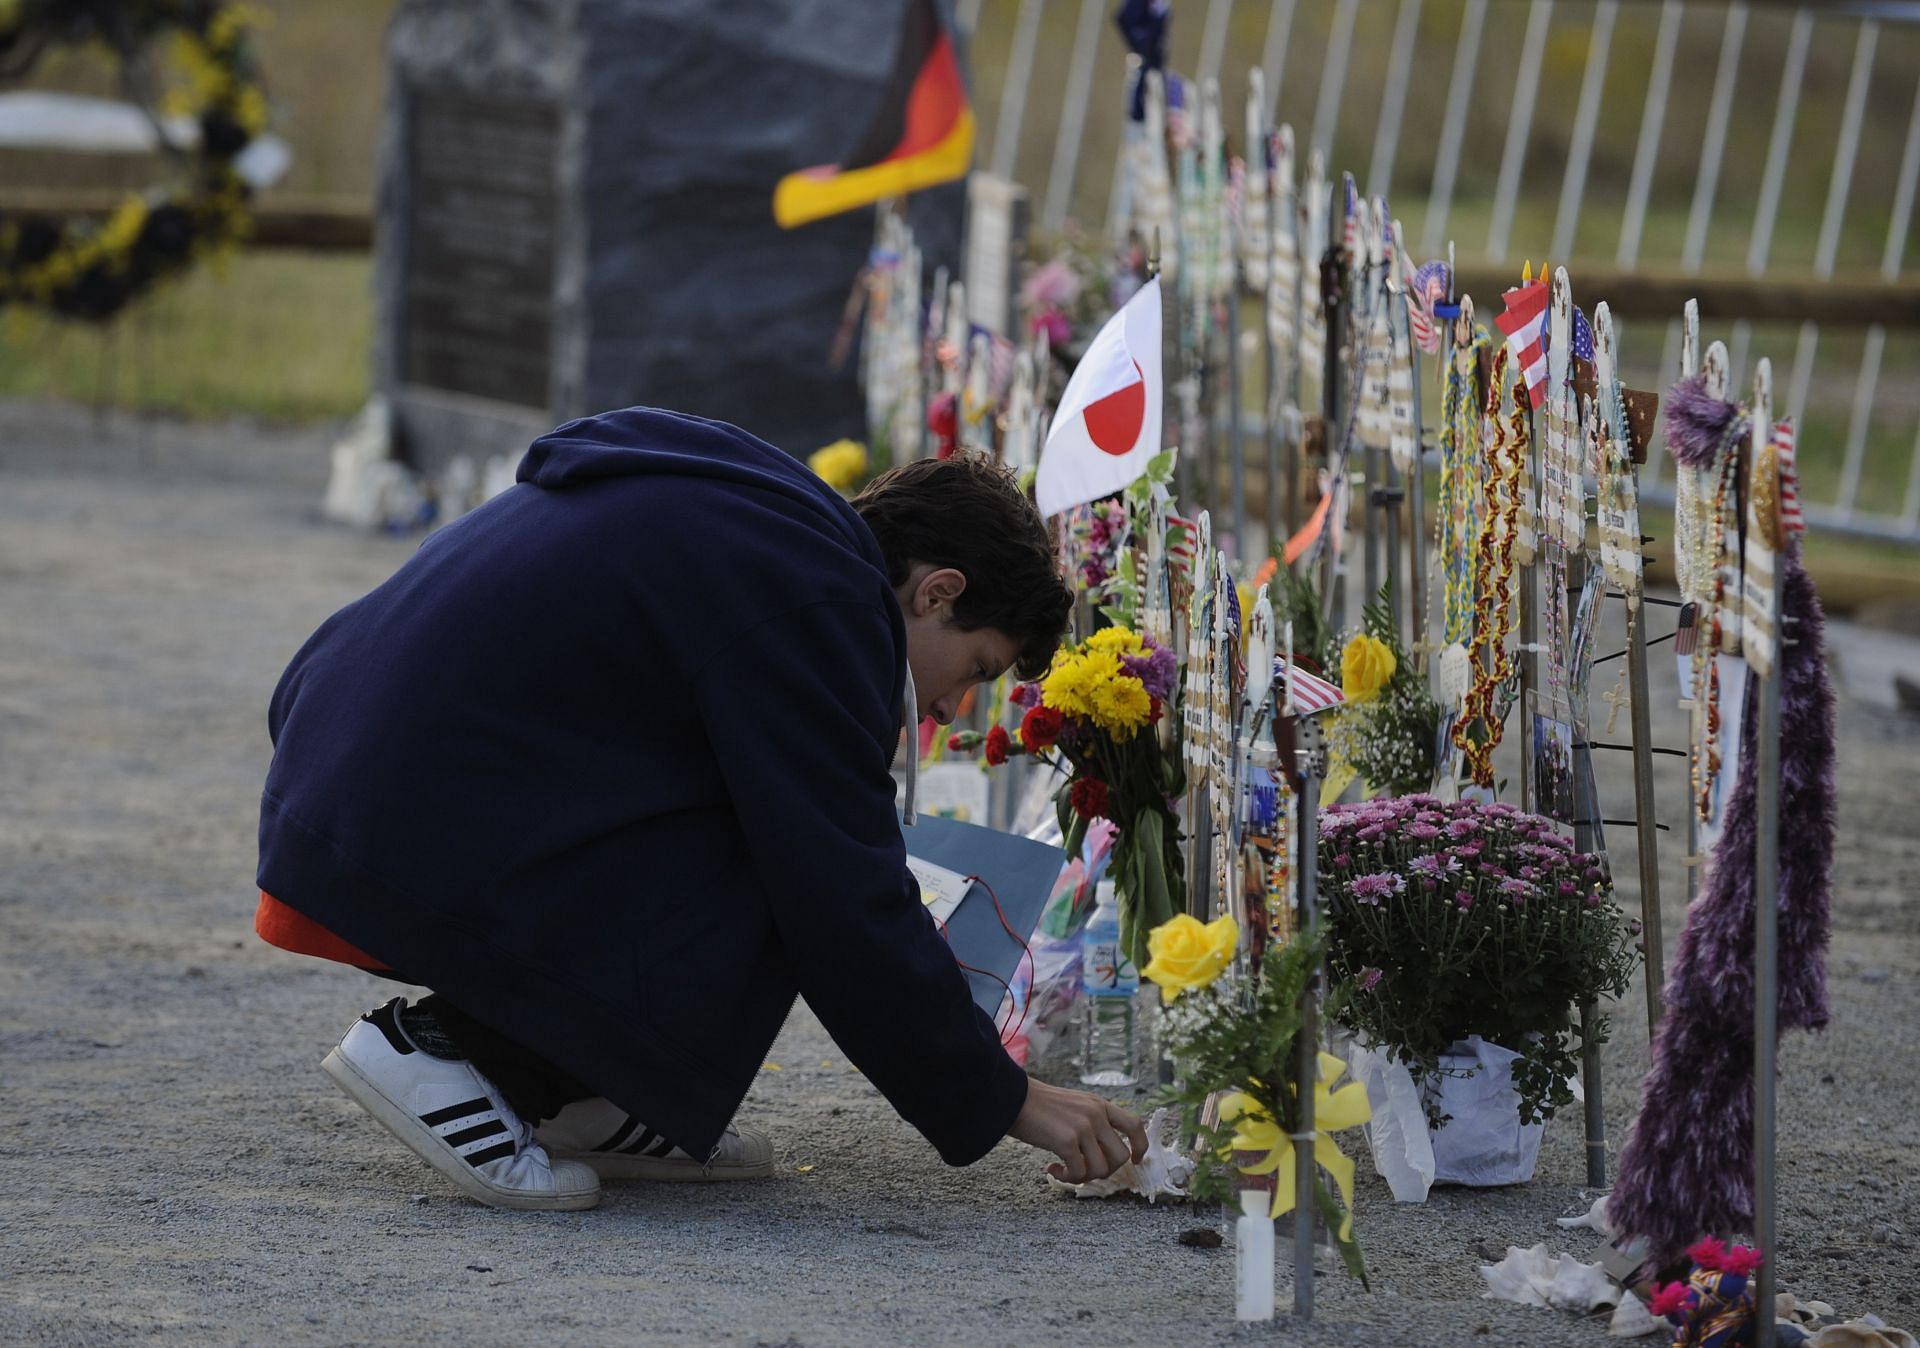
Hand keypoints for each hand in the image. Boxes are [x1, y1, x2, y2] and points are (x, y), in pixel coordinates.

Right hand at [1007, 1078, 1149, 1184]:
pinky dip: (1066, 1177)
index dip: (1140, 1147)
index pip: (1135, 1125)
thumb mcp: (1075, 1105)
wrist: (1012, 1098)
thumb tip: (1103, 1152)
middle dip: (1106, 1171)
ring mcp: (1083, 1127)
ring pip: (1101, 1169)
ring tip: (1066, 1170)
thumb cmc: (1039, 1106)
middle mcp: (1096, 1115)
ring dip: (1084, 1176)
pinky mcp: (1067, 1140)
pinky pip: (1079, 1173)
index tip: (1136, 1161)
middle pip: (1121, 1156)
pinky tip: (1052, 1168)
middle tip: (1085, 1170)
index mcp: (1100, 1105)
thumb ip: (1093, 1121)